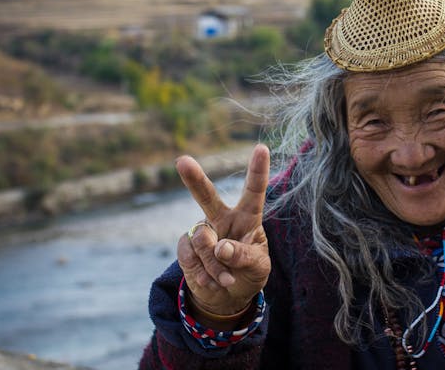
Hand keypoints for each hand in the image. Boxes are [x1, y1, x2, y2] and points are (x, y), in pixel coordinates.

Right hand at [175, 145, 271, 326]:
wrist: (227, 296)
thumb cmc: (249, 273)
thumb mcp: (258, 267)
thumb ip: (244, 255)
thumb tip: (220, 246)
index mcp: (247, 217)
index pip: (254, 191)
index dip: (258, 171)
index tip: (261, 148)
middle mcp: (222, 219)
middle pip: (207, 197)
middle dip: (195, 179)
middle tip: (183, 162)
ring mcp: (202, 232)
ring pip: (203, 242)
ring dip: (216, 266)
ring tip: (226, 278)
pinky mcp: (186, 247)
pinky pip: (190, 257)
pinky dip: (202, 273)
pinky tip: (210, 281)